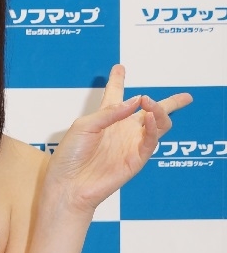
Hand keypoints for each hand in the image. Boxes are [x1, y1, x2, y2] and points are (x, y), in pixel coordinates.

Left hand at [46, 65, 192, 214]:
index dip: (118, 81)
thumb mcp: (84, 126)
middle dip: (170, 104)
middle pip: (150, 112)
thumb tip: (136, 101)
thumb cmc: (69, 157)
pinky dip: (154, 128)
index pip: (115, 96)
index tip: (120, 68)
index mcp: (105, 119)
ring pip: (158, 125)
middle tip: (185, 97)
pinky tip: (150, 117)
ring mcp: (130, 144)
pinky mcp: (136, 159)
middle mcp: (121, 130)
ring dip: (159, 111)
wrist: (68, 185)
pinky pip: (152, 141)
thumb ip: (110, 112)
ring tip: (149, 103)